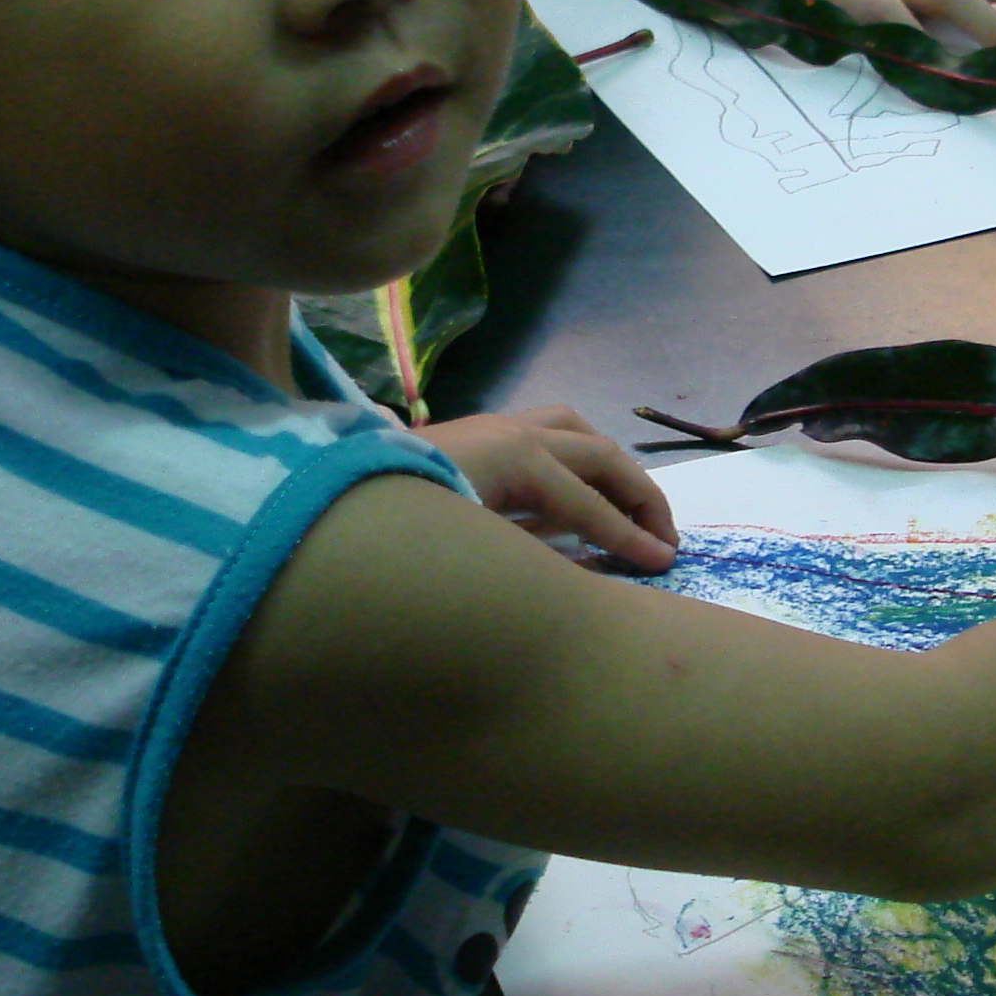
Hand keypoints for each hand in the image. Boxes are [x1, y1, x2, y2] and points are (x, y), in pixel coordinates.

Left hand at [419, 405, 679, 572]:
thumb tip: (595, 569)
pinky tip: (577, 490)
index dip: (631, 539)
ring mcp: (493, 426)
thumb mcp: (482, 555)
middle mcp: (513, 431)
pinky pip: (544, 432)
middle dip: (638, 498)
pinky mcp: (476, 434)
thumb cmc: (408, 541)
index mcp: (517, 459)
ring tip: (629, 504)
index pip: (591, 506)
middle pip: (599, 456)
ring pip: (574, 429)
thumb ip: (544, 559)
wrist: (330, 504)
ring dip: (610, 465)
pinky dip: (574, 455)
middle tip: (665, 540)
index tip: (665, 565)